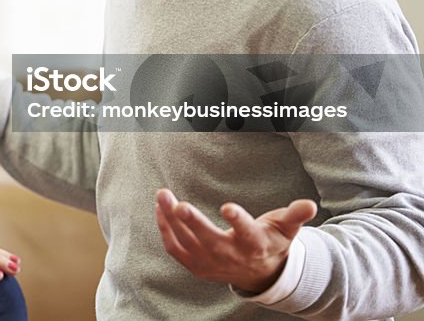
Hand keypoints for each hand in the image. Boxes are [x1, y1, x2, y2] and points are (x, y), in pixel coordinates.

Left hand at [154, 188, 317, 292]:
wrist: (260, 274)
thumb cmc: (271, 241)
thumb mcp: (286, 229)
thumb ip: (295, 215)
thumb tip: (309, 204)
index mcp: (255, 244)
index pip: (247, 232)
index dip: (238, 220)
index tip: (227, 206)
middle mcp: (231, 256)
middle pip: (209, 240)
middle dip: (193, 222)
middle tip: (178, 204)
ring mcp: (211, 263)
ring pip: (187, 243)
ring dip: (171, 219)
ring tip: (162, 195)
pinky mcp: (196, 265)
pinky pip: (175, 249)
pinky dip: (165, 230)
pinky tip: (160, 209)